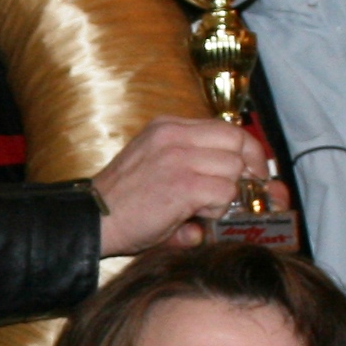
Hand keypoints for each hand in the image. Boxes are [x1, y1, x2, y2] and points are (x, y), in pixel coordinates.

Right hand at [90, 118, 265, 254]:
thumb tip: (250, 186)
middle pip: (237, 142)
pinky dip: (217, 209)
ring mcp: (177, 157)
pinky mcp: (182, 184)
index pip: (226, 128)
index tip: (254, 172)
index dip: (247, 151)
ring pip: (233, 169)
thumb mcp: (157, 166)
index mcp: (167, 126)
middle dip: (249, 171)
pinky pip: (223, 193)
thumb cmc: (125, 202)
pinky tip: (196, 217)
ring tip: (204, 209)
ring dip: (226, 195)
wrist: (92, 219)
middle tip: (244, 194)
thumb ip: (195, 166)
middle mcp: (173, 135)